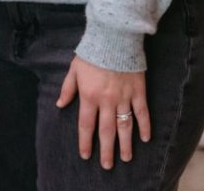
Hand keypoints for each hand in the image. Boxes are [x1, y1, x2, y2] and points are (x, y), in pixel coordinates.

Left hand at [57, 55, 149, 169]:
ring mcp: (124, 97)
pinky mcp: (138, 91)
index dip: (85, 142)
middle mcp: (106, 100)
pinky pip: (142, 113)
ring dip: (125, 144)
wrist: (113, 38)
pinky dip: (144, 126)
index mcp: (89, 96)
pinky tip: (144, 139)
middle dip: (106, 150)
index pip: (86, 125)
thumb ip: (67, 89)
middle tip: (107, 166)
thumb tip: (60, 105)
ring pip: (125, 126)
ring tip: (125, 158)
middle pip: (106, 131)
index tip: (86, 155)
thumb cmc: (91, 53)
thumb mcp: (74, 70)